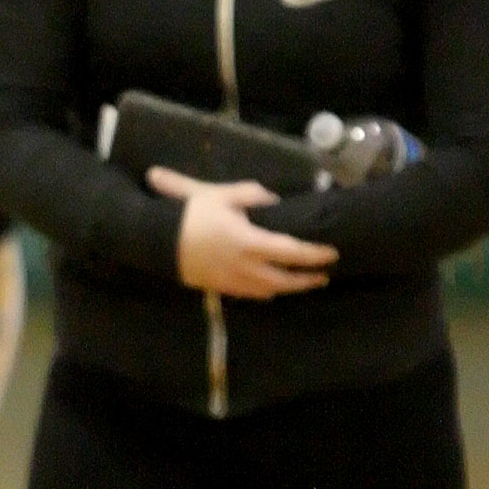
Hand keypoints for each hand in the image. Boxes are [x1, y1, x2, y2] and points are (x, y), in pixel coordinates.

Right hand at [147, 165, 336, 299]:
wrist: (157, 241)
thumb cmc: (190, 215)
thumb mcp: (221, 194)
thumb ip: (252, 195)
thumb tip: (274, 200)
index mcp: (250, 242)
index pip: (292, 252)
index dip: (314, 254)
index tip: (331, 253)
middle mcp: (246, 267)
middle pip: (285, 280)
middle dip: (307, 280)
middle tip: (324, 275)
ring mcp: (233, 281)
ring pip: (269, 291)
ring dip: (289, 288)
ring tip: (303, 283)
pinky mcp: (221, 287)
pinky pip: (251, 294)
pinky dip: (267, 291)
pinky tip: (273, 287)